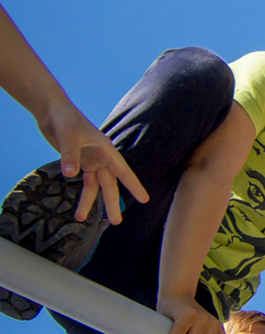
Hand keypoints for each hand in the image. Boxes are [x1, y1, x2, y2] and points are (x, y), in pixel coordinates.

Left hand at [43, 98, 148, 224]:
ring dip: (90, 202)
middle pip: (109, 184)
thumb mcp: (69, 137)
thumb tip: (71, 175)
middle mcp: (100, 157)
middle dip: (112, 203)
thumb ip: (70, 156)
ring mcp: (89, 160)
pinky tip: (76, 204)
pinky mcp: (77, 162)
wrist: (52, 110)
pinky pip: (82, 181)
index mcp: (105, 150)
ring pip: (94, 186)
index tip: (145, 200)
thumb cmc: (66, 118)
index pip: (123, 172)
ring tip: (82, 218)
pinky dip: (80, 193)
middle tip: (116, 223)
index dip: (134, 186)